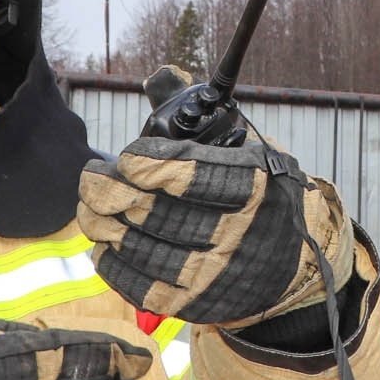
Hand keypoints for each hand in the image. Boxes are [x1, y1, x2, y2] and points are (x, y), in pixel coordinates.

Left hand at [78, 137, 354, 327]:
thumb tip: (163, 75)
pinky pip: (144, 288)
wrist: (288, 261)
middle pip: (159, 214)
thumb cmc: (255, 191)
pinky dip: (115, 266)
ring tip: (91, 211)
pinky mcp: (199, 304)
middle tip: (91, 181)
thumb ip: (197, 115)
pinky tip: (104, 246)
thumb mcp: (243, 147)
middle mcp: (239, 231)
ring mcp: (218, 272)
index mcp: (254, 183)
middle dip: (113, 195)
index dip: (148, 166)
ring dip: (106, 228)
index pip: (191, 174)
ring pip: (145, 251)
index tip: (125, 159)